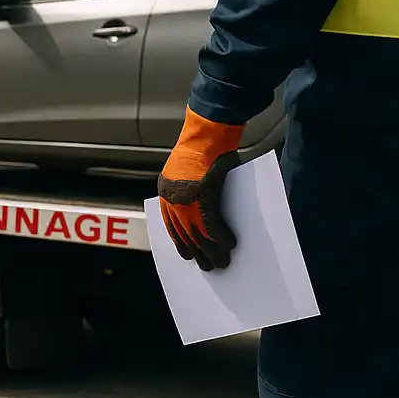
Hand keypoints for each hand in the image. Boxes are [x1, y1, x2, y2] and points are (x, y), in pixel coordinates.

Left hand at [158, 108, 244, 270]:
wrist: (209, 130)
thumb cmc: (205, 145)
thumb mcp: (191, 169)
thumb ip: (193, 187)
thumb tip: (206, 206)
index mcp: (167, 191)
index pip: (171, 225)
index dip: (181, 242)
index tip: (188, 254)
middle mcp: (172, 198)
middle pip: (183, 234)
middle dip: (197, 253)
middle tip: (208, 267)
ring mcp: (187, 199)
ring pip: (198, 235)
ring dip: (211, 252)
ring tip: (222, 264)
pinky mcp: (204, 196)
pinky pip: (213, 226)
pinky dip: (223, 238)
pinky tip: (231, 245)